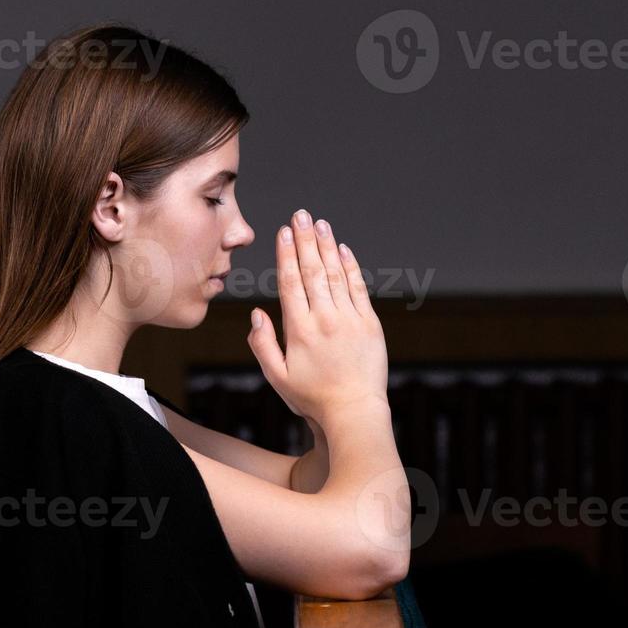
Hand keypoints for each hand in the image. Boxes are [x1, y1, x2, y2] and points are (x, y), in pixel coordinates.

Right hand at [246, 209, 388, 425]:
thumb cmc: (312, 398)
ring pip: (337, 274)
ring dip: (327, 246)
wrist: (354, 412)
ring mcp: (350, 319)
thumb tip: (257, 314)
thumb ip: (261, 344)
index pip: (290, 283)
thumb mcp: (275, 376)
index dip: (286, 254)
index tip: (284, 232)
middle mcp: (325, 319)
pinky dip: (351, 266)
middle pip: (313, 271)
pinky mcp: (370, 324)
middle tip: (302, 215)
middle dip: (306, 240)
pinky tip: (343, 250)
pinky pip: (359, 288)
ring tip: (320, 224)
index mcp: (299, 330)